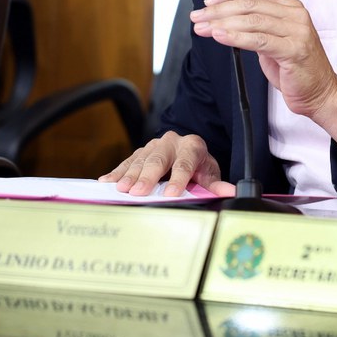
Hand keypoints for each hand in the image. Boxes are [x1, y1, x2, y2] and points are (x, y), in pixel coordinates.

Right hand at [98, 131, 234, 197]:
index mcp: (192, 146)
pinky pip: (127, 161)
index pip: (185, 163)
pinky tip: (106, 182)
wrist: (188, 149)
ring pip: (140, 159)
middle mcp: (171, 142)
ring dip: (129, 175)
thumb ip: (215, 184)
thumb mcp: (209, 173)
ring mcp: (154, 145)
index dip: (179, 179)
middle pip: (158, 160)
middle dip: (147, 177)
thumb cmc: (198, 166)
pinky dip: (117, 172)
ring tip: (120, 189)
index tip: (172, 194)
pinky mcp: (141, 151)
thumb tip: (230, 192)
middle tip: (138, 192)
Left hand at [191, 0, 336, 153]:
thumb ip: (255, 26)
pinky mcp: (294, 50)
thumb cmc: (295, 68)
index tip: (209, 2)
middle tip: (198, 17)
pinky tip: (220, 36)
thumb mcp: (273, 40)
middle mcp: (295, 15)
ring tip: (204, 27)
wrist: (320, 92)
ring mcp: (297, 31)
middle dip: (218, 10)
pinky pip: (259, 40)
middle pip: (249, 4)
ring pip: (252, 20)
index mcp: (291, 7)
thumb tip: (223, 19)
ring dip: (222, 22)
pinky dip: (235, 37)